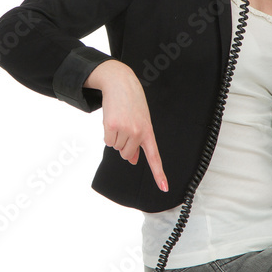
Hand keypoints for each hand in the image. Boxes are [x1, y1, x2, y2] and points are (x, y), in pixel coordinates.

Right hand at [86, 61, 168, 191]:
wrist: (121, 83)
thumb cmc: (131, 103)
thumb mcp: (140, 122)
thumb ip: (138, 142)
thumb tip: (132, 160)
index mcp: (148, 132)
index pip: (155, 157)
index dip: (159, 174)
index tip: (164, 188)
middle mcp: (139, 132)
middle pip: (126, 154)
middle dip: (123, 145)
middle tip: (124, 126)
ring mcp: (126, 129)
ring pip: (116, 147)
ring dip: (114, 137)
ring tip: (119, 120)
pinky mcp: (112, 125)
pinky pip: (107, 141)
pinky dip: (107, 134)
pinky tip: (112, 120)